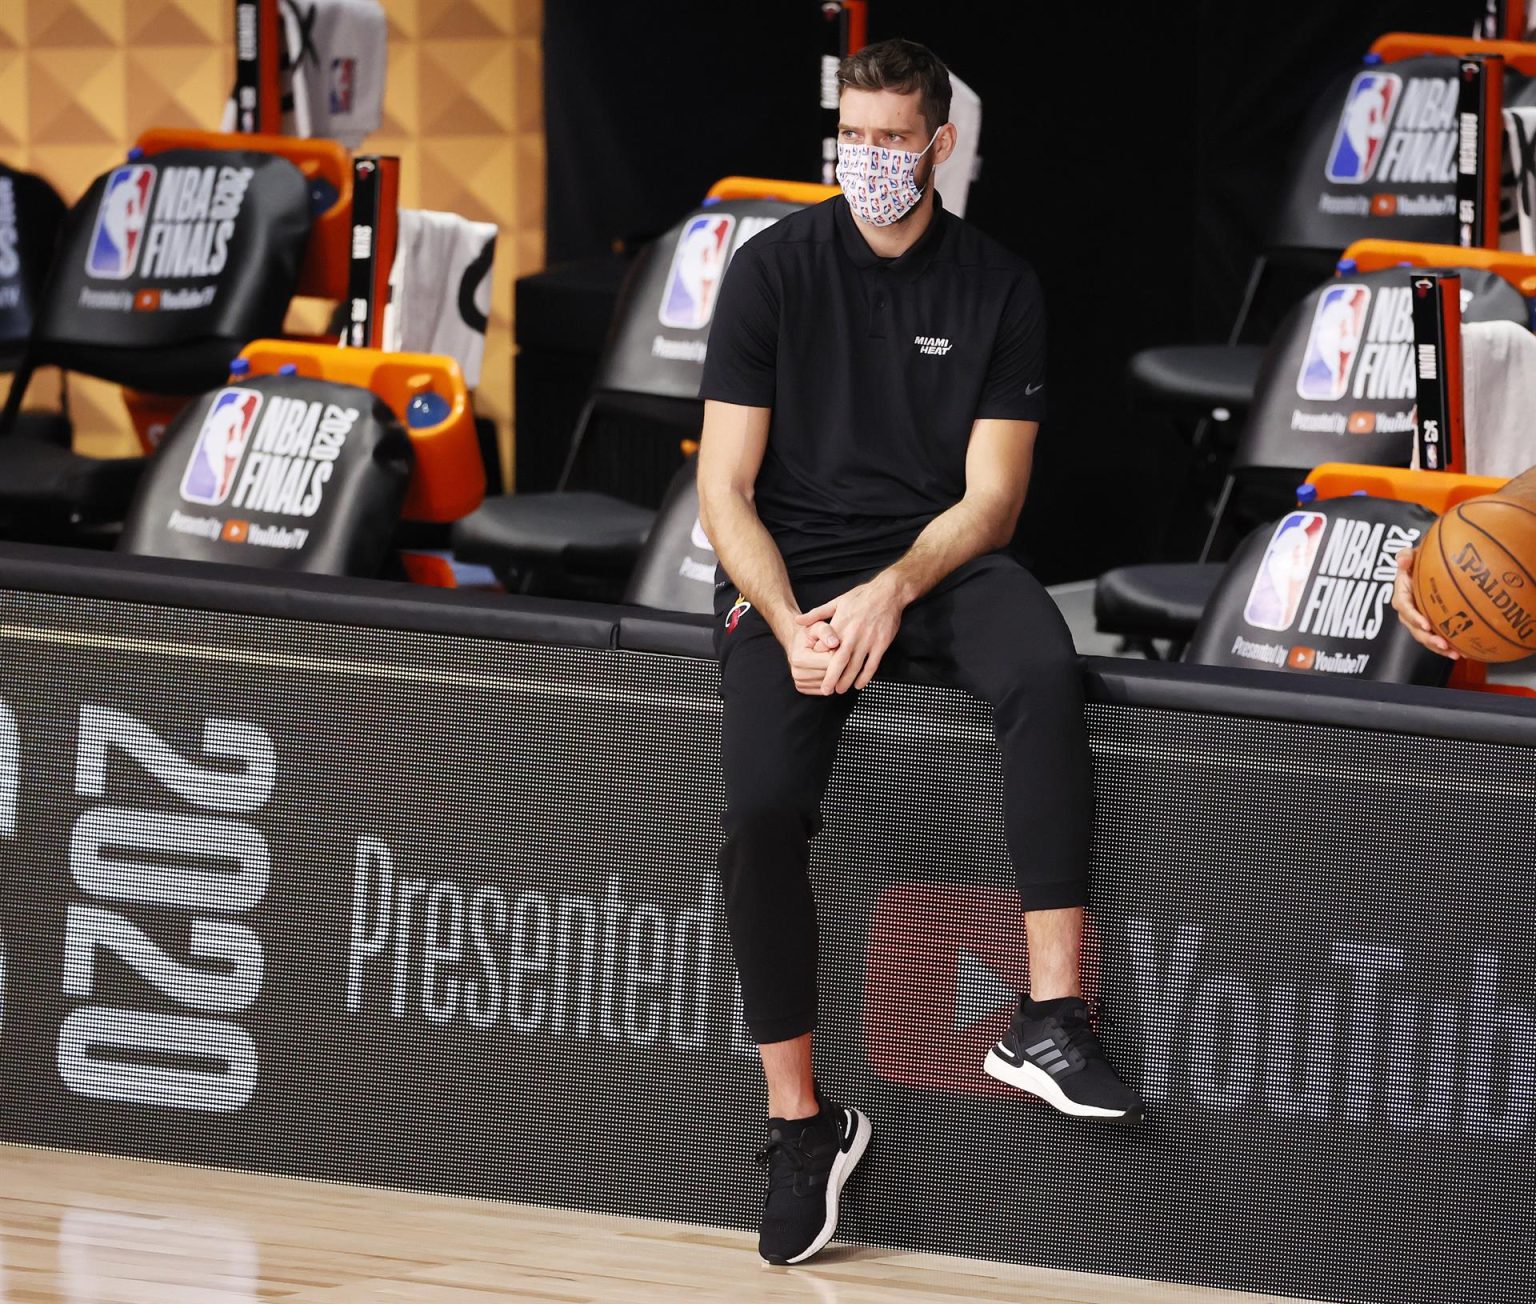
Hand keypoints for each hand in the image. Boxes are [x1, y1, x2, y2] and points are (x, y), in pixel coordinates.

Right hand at [771, 613, 840, 694]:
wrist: (797, 644)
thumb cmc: (809, 635)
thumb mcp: (817, 626)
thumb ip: (826, 632)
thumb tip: (835, 643)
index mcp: (799, 658)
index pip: (829, 662)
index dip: (839, 654)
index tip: (839, 646)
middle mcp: (797, 673)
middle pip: (830, 675)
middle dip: (838, 665)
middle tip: (836, 654)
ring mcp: (799, 683)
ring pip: (829, 684)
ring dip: (834, 674)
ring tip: (830, 661)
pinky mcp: (803, 689)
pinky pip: (825, 690)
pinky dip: (829, 681)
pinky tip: (826, 670)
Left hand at [796, 575, 906, 693]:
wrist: (888, 593)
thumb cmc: (861, 597)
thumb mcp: (836, 602)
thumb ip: (816, 614)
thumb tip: (798, 621)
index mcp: (840, 625)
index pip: (825, 648)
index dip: (819, 660)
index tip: (814, 669)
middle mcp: (853, 635)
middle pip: (839, 661)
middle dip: (832, 678)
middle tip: (825, 691)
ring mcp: (868, 641)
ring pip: (855, 666)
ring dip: (847, 681)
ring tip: (840, 690)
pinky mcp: (881, 645)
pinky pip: (872, 665)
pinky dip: (865, 677)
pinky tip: (859, 685)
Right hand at [1392, 546, 1459, 659]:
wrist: (1427, 568)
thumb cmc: (1418, 561)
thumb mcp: (1411, 555)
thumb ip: (1405, 555)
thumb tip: (1402, 560)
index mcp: (1402, 595)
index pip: (1404, 608)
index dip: (1413, 617)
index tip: (1426, 624)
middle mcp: (1408, 610)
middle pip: (1414, 628)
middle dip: (1427, 638)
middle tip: (1442, 643)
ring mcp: (1418, 619)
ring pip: (1425, 637)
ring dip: (1438, 647)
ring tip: (1454, 653)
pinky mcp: (1429, 624)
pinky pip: (1436, 638)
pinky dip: (1448, 647)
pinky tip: (1463, 653)